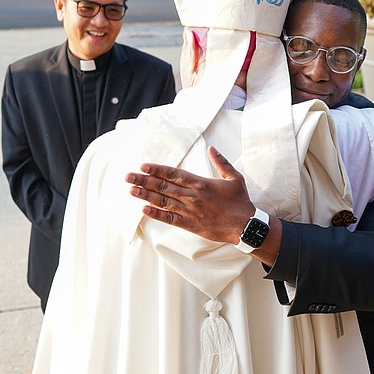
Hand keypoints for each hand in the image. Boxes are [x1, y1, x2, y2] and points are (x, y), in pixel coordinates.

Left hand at [125, 146, 252, 243]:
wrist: (245, 225)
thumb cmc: (240, 201)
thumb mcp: (234, 177)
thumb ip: (221, 162)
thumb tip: (212, 148)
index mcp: (200, 183)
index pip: (173, 174)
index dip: (156, 170)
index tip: (142, 166)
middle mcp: (192, 196)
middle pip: (163, 186)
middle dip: (144, 181)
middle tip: (128, 177)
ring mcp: (190, 211)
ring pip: (163, 201)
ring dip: (146, 196)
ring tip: (132, 191)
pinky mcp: (190, 224)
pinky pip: (170, 218)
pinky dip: (156, 214)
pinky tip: (145, 209)